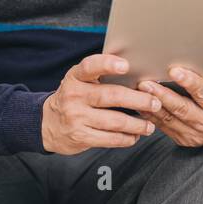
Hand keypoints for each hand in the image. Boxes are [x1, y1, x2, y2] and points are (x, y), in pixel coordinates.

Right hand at [42, 54, 161, 153]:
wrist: (47, 124)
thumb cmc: (74, 98)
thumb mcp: (80, 81)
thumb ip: (101, 75)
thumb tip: (138, 71)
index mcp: (76, 77)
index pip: (91, 67)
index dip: (108, 64)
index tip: (126, 65)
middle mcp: (74, 95)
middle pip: (112, 96)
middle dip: (138, 100)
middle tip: (155, 102)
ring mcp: (76, 117)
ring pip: (114, 121)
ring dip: (137, 124)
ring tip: (150, 125)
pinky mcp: (80, 136)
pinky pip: (109, 139)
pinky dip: (126, 138)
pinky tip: (134, 136)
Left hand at [136, 65, 202, 147]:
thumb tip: (185, 61)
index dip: (189, 81)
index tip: (174, 71)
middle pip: (182, 108)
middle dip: (162, 95)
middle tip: (146, 84)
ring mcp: (196, 135)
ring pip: (169, 119)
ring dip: (152, 105)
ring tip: (139, 92)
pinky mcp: (185, 140)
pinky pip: (164, 127)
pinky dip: (152, 115)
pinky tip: (142, 105)